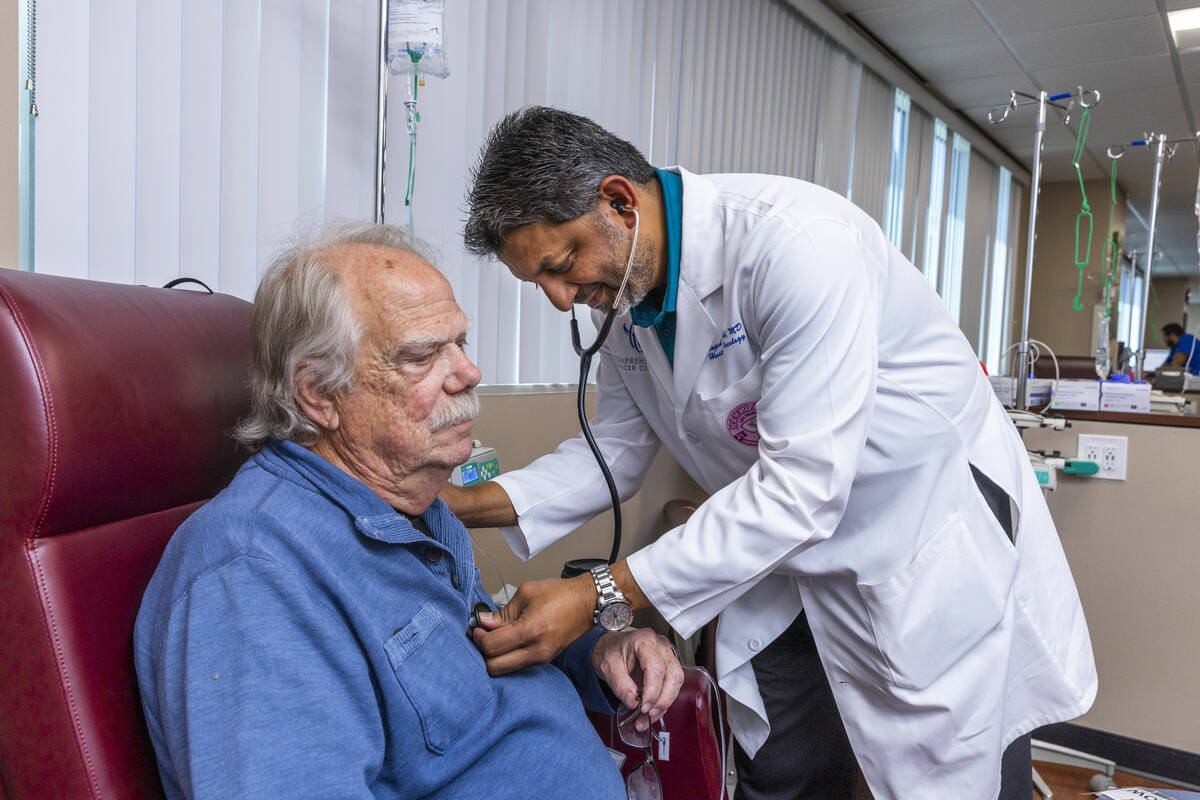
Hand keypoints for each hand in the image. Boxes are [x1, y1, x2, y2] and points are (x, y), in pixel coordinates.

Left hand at [471, 575, 596, 673]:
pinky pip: (517, 666)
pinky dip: (507, 657)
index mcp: (531, 631)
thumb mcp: (527, 593)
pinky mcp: (545, 660)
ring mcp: (541, 658)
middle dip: (482, 653)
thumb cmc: (561, 594)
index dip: (478, 637)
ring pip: (505, 670)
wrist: (587, 603)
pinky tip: (507, 642)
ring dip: (494, 657)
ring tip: (495, 638)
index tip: (477, 627)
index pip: (491, 647)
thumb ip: (503, 612)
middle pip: (494, 667)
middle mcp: (536, 650)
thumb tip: (484, 622)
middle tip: (482, 636)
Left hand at [591, 629, 684, 731]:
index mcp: (644, 641)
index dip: (652, 691)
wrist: (611, 648)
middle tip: (646, 713)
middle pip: (673, 675)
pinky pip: (671, 687)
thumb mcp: (608, 667)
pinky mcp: (668, 667)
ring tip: (646, 718)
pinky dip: (662, 704)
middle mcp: (660, 646)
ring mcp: (667, 655)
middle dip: (662, 700)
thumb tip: (632, 701)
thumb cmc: (611, 651)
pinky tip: (650, 714)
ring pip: (676, 682)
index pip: (657, 668)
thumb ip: (620, 684)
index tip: (642, 706)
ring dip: (663, 704)